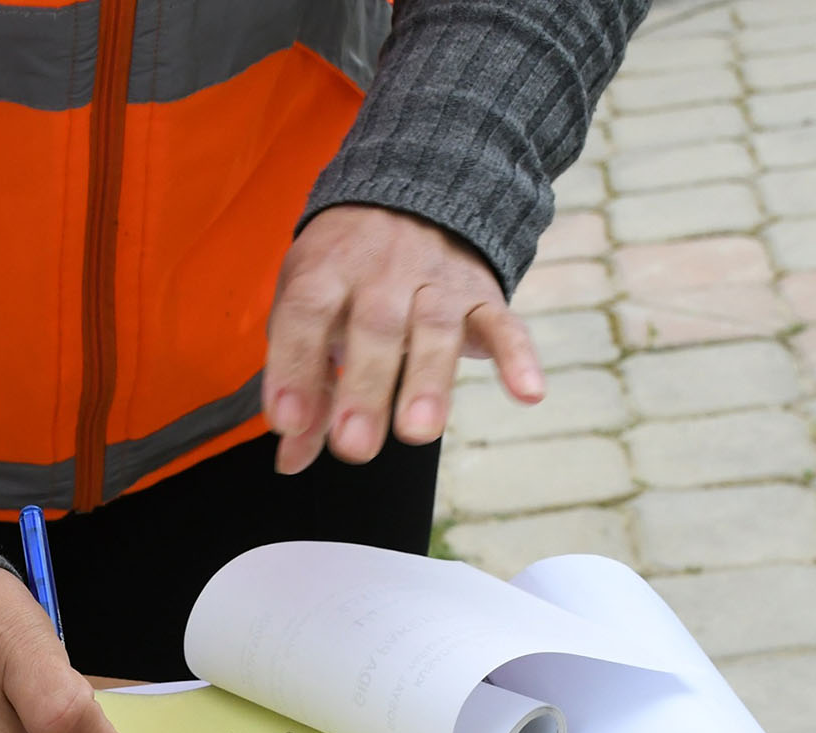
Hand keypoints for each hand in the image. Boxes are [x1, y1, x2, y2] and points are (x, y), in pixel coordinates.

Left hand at [263, 204, 543, 472]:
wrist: (413, 189)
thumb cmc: (344, 273)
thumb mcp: (307, 312)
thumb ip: (304, 387)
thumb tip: (289, 460)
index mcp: (326, 270)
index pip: (306, 313)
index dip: (294, 366)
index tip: (288, 420)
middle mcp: (381, 271)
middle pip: (375, 327)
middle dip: (365, 389)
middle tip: (354, 448)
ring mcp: (436, 280)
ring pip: (436, 326)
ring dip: (428, 381)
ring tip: (418, 433)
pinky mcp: (482, 292)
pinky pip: (503, 322)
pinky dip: (518, 356)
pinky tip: (528, 393)